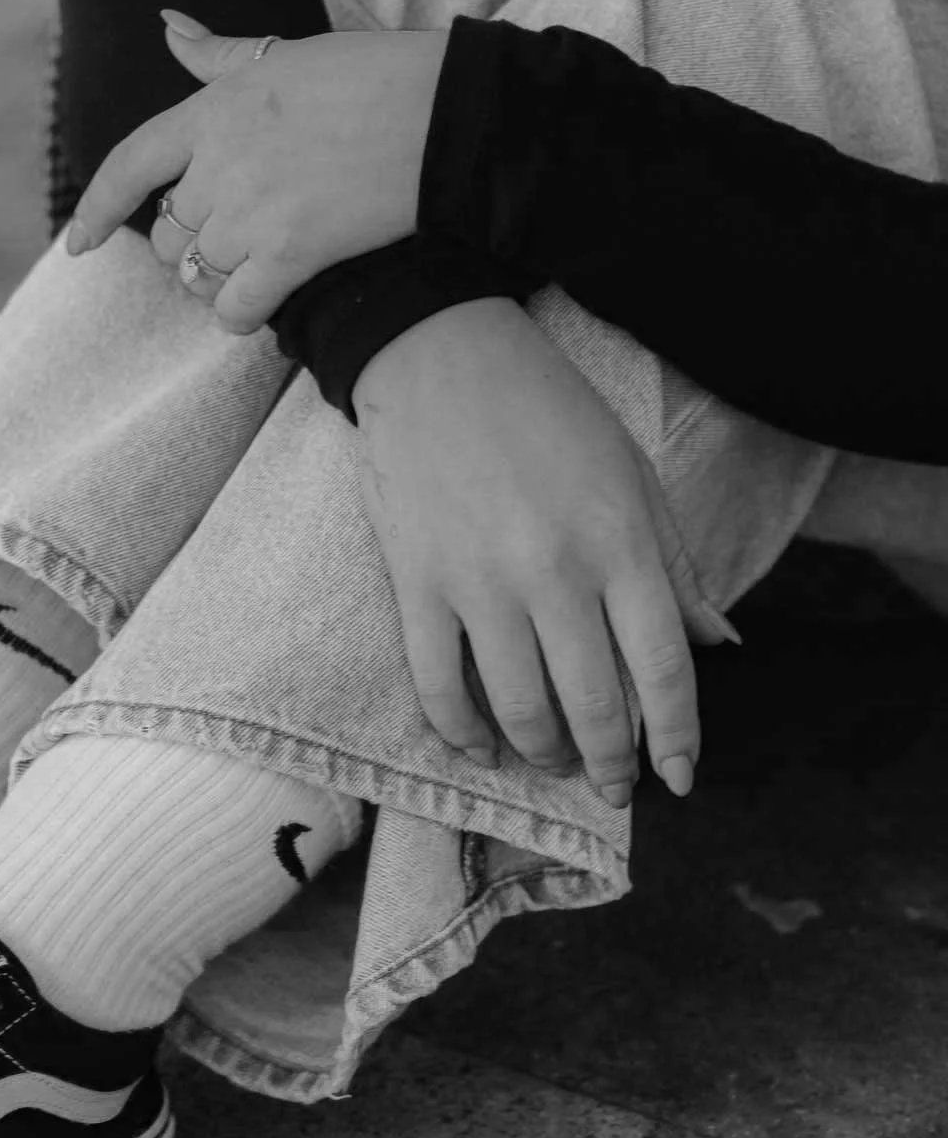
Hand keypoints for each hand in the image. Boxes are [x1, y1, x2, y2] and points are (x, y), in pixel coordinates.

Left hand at [65, 10, 449, 333]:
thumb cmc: (372, 76)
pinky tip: (262, 309)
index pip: (130, 164)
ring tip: (251, 274)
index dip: (98, 209)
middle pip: (171, 230)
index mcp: (213, 109)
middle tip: (230, 243)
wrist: (441, 114)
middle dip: (189, 244)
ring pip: (200, 272)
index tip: (78, 244)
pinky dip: (243, 315)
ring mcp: (253, 211)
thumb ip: (217, 55)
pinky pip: (239, 307)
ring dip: (217, 281)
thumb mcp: (284, 55)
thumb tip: (167, 25)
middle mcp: (220, 162)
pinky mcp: (293, 252)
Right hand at [352, 297, 702, 804]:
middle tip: (613, 786)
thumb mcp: (631, 471)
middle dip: (610, 763)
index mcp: (619, 540)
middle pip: (595, 705)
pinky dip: (460, 730)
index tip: (678, 778)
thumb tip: (720, 643)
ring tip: (550, 759)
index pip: (663, 668)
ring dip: (541, 752)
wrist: (438, 351)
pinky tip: (478, 743)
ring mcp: (480, 581)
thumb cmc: (546, 408)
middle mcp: (556, 571)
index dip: (677, 736)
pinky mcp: (417, 582)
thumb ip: (674, 564)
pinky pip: (438, 685)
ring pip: (519, 708)